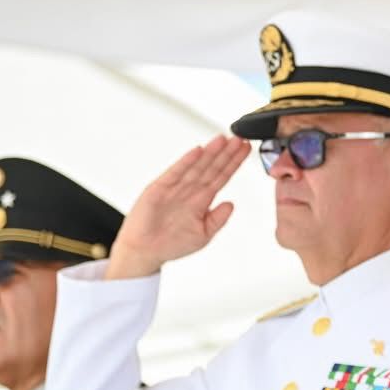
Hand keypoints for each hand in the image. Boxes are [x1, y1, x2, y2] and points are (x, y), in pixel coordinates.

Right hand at [106, 136, 250, 279]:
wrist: (144, 251)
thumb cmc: (172, 243)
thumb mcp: (203, 234)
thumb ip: (217, 219)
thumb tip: (232, 204)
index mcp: (202, 200)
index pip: (221, 176)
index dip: (233, 163)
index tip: (245, 150)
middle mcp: (190, 190)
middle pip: (212, 167)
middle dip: (226, 153)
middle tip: (240, 138)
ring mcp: (175, 188)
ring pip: (197, 166)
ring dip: (210, 153)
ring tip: (223, 139)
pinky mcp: (159, 188)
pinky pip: (175, 173)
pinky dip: (186, 162)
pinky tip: (198, 151)